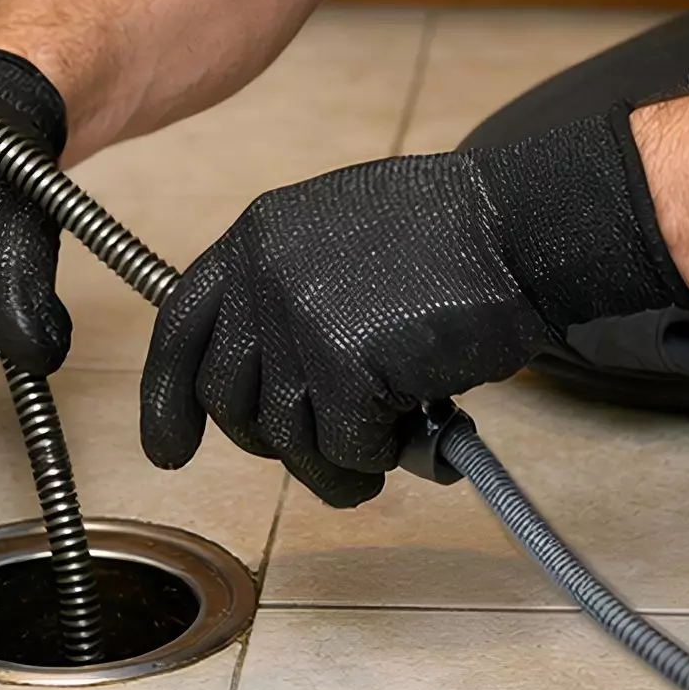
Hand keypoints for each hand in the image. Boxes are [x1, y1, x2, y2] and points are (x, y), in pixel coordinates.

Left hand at [140, 110, 688, 505]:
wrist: (520, 229)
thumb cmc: (453, 238)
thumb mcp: (341, 236)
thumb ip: (291, 294)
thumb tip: (274, 386)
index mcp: (256, 235)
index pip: (180, 329)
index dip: (167, 399)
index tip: (170, 450)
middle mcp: (262, 274)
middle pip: (231, 400)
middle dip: (278, 440)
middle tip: (335, 447)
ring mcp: (299, 319)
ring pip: (286, 437)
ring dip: (337, 460)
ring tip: (390, 444)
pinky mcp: (343, 366)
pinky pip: (344, 448)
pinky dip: (380, 456)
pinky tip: (416, 429)